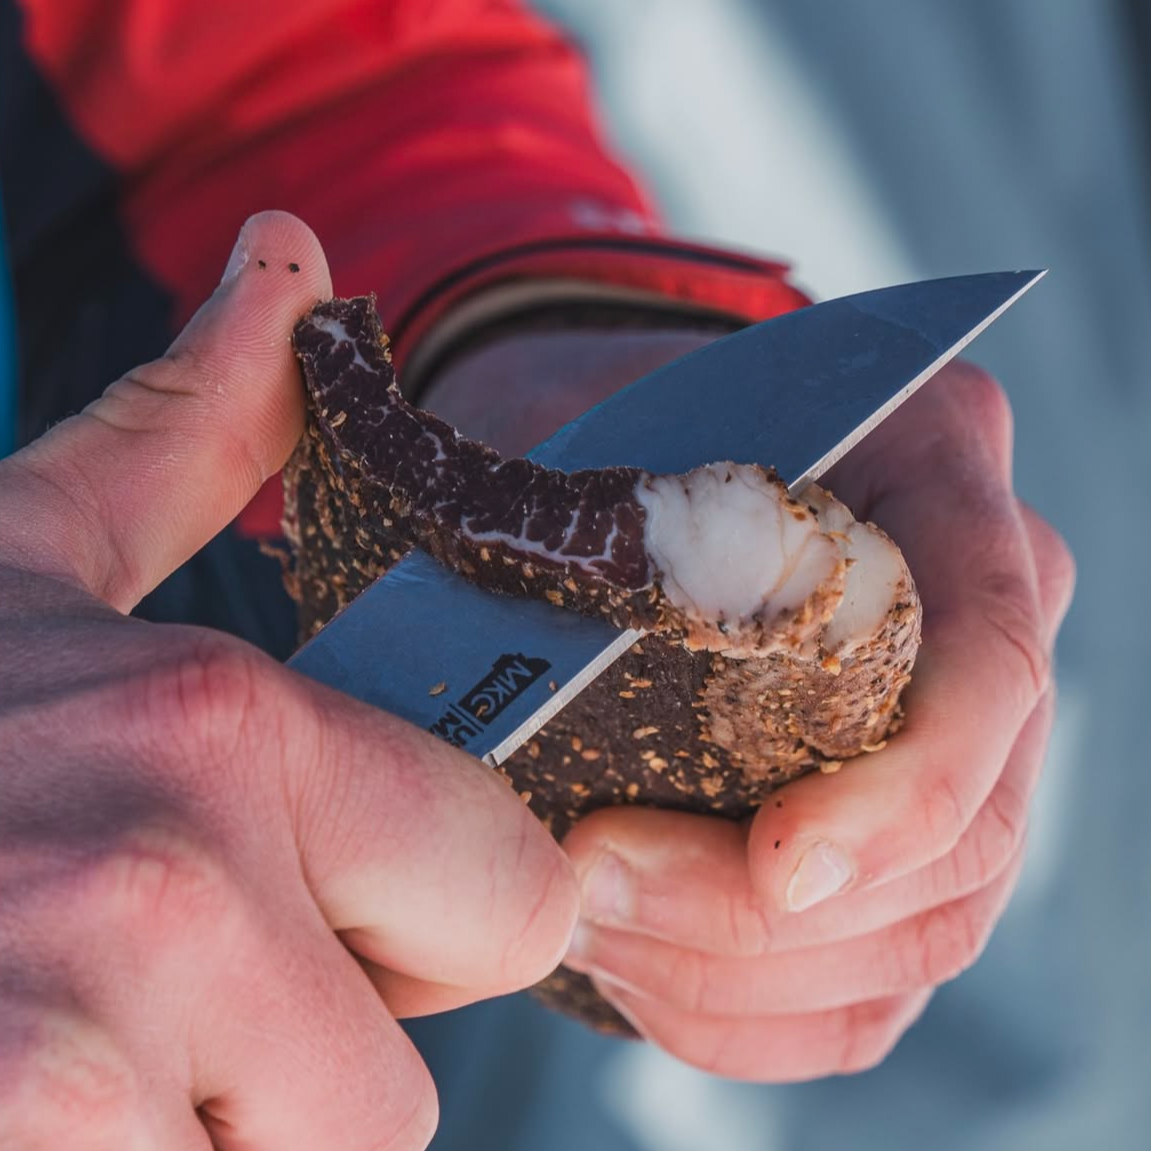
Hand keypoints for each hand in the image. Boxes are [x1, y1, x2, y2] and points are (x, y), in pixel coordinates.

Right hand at [0, 212, 577, 1147]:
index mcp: (221, 731)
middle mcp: (167, 887)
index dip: (441, 931)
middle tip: (145, 994)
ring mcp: (67, 1060)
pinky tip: (29, 1093)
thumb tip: (295, 257)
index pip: (520, 898)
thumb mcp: (20, 563)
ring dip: (196, 1135)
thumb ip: (189, 432)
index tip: (340, 920)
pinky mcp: (17, 1150)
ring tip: (59, 1041)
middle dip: (299, 1066)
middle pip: (392, 1088)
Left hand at [428, 334, 1074, 1080]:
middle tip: (591, 886)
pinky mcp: (893, 840)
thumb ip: (617, 512)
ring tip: (589, 927)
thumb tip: (533, 655)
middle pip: (966, 840)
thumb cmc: (609, 416)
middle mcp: (979, 621)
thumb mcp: (608, 417)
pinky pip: (866, 984)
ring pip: (918, 935)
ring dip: (743, 972)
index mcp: (940, 477)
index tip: (778, 867)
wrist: (617, 445)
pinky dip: (747, 1011)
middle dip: (769, 912)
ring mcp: (953, 745)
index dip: (906, 794)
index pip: (991, 667)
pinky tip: (635, 970)